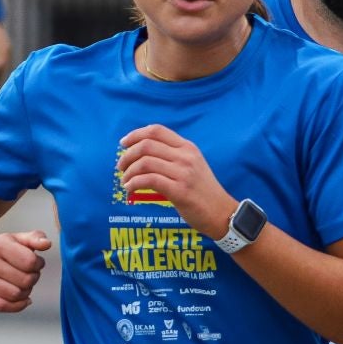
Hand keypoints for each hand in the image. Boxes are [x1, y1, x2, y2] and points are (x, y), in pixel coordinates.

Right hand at [0, 229, 50, 312]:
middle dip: (33, 279)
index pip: (30, 262)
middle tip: (30, 275)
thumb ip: (35, 238)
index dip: (39, 264)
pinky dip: (17, 305)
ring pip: (15, 295)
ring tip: (23, 285)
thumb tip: (47, 244)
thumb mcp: (18, 239)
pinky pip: (2, 306)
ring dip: (26, 292)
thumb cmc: (2, 251)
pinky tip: (21, 299)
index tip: (36, 263)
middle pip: (25, 280)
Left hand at [116, 125, 235, 237]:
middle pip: (147, 145)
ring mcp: (183, 173)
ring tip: (125, 181)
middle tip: (120, 167)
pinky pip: (149, 180)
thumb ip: (173, 156)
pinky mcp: (179, 191)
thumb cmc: (202, 191)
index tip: (123, 144)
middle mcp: (185, 157)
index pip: (157, 130)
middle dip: (127, 155)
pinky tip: (130, 189)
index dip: (135, 134)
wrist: (222, 213)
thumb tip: (143, 153)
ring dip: (129, 172)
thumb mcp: (192, 165)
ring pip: (145, 163)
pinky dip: (134, 183)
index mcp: (187, 147)